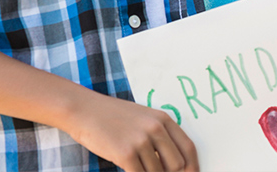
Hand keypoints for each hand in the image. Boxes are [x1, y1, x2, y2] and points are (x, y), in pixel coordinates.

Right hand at [63, 91, 198, 171]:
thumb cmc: (111, 117)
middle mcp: (155, 128)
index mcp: (162, 119)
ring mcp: (140, 140)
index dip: (193, 167)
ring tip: (139, 169)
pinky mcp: (125, 153)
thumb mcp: (141, 118)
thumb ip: (159, 136)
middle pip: (177, 165)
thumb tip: (174, 165)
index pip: (188, 148)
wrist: (83, 110)